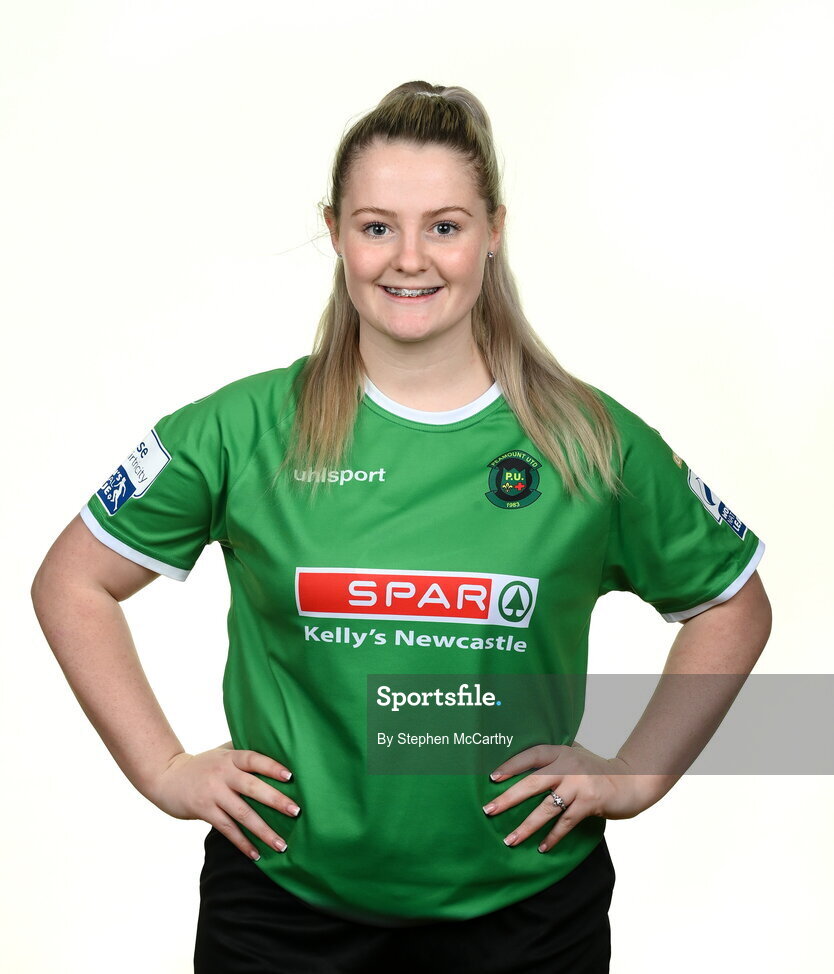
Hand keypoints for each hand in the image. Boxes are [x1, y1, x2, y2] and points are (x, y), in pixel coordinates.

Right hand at [147, 744, 298, 859]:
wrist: (167, 777)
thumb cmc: (204, 765)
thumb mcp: (222, 753)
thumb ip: (244, 755)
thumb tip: (279, 752)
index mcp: (230, 758)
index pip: (254, 759)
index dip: (272, 767)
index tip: (290, 777)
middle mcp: (222, 774)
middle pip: (252, 787)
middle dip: (276, 800)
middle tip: (296, 811)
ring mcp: (213, 794)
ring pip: (242, 814)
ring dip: (263, 831)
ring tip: (281, 844)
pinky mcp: (204, 811)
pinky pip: (227, 829)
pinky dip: (243, 843)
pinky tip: (257, 854)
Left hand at [482, 742, 657, 852]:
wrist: (632, 780)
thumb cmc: (597, 770)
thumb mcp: (576, 755)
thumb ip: (555, 757)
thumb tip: (522, 765)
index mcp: (561, 752)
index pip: (531, 755)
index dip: (511, 765)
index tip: (492, 778)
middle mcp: (569, 766)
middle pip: (533, 782)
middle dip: (509, 798)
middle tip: (489, 810)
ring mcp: (579, 785)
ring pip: (547, 807)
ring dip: (527, 825)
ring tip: (510, 840)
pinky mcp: (590, 803)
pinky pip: (566, 823)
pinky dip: (553, 836)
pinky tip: (542, 847)